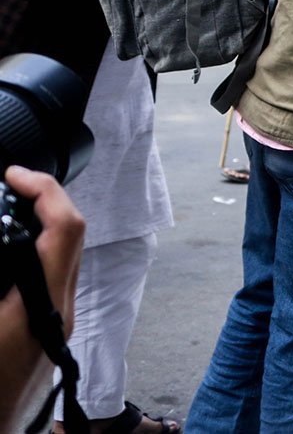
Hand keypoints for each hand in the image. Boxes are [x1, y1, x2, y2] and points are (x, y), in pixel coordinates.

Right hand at [0, 165, 84, 430]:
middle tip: (8, 184)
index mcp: (39, 308)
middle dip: (41, 200)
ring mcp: (57, 325)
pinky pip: (50, 278)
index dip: (44, 190)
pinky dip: (32, 253)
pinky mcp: (48, 335)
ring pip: (62, 256)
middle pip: (69, 236)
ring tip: (6, 207)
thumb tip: (1, 241)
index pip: (65, 229)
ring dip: (37, 226)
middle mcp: (59, 313)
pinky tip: (7, 250)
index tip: (13, 174)